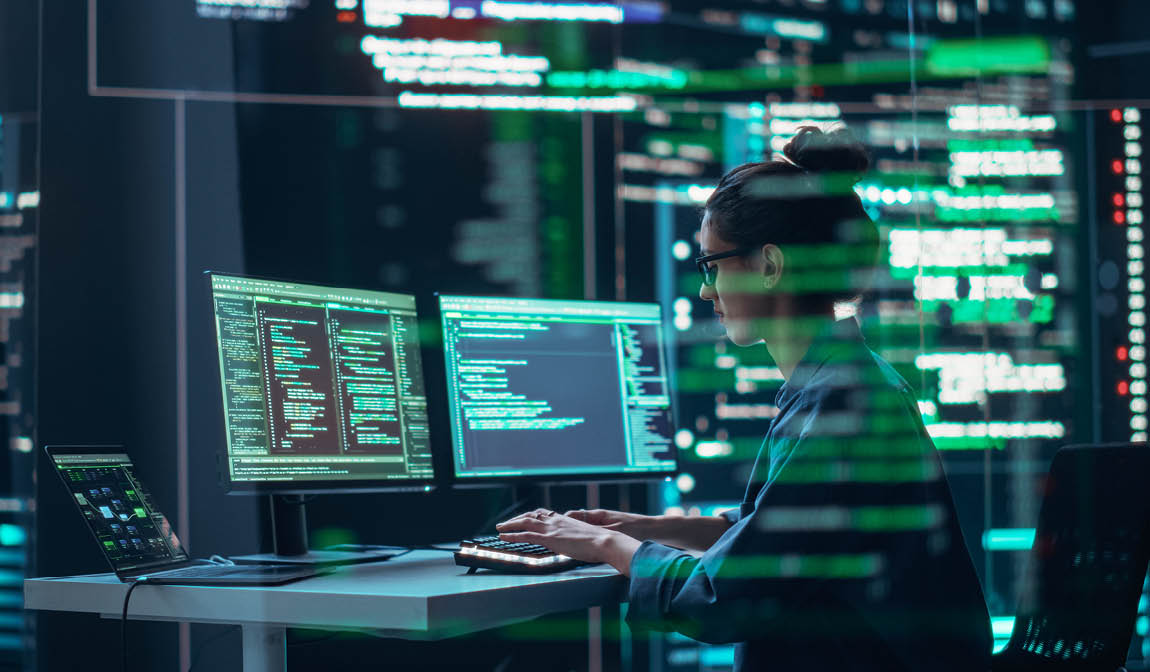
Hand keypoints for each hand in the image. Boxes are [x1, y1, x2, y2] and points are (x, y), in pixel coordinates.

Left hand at [496, 508, 640, 574]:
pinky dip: (513, 535)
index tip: (524, 518)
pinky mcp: (550, 538)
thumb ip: (578, 537)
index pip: (543, 514)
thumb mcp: (587, 536)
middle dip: (517, 519)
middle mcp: (556, 521)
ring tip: (500, 528)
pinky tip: (504, 537)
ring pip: (525, 523)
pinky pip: (526, 535)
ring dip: (510, 525)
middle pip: (531, 516)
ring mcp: (552, 529)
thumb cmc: (600, 542)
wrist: (605, 541)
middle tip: (506, 523)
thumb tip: (579, 543)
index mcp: (565, 519)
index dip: (531, 516)